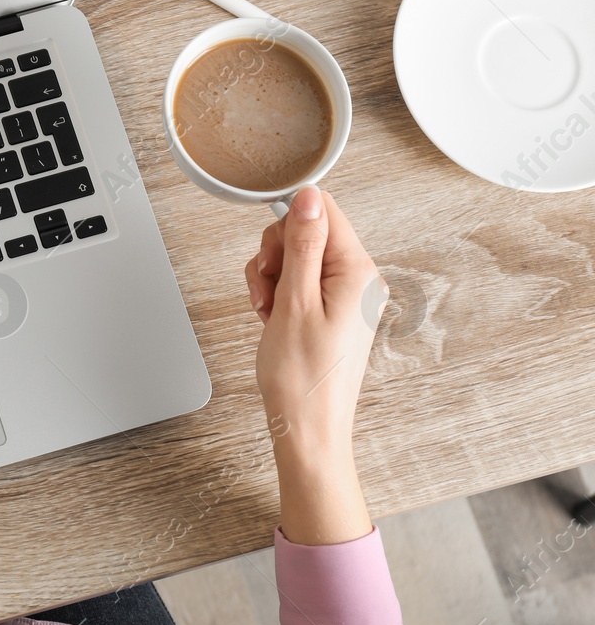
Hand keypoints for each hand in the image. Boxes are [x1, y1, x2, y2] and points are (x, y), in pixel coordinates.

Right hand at [245, 186, 387, 544]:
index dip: (287, 224)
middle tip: (266, 288)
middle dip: (275, 253)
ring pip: (297, 256)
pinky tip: (271, 317)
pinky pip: (299, 281)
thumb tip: (308, 197)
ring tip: (267, 309)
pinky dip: (277, 293)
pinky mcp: (332, 310)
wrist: (307, 427)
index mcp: (357, 272)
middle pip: (307, 231)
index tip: (271, 255)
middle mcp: (358, 279)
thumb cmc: (302, 377)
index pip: (323, 211)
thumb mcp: (293, 302)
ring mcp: (346, 296)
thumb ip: (302, 245)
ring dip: (271, 276)